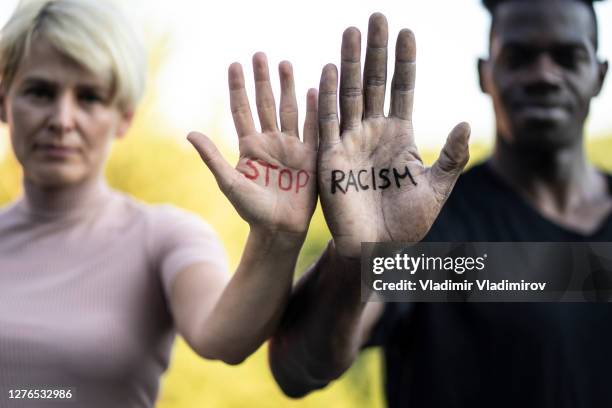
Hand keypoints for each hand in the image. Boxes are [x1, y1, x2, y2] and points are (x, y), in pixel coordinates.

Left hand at [188, 53, 317, 239]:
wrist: (279, 230)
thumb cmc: (251, 210)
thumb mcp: (229, 182)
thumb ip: (212, 157)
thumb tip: (190, 133)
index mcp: (250, 146)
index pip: (242, 110)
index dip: (238, 88)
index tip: (234, 64)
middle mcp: (270, 142)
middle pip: (265, 103)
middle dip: (262, 79)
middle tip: (260, 55)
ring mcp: (291, 147)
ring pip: (288, 110)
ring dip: (287, 87)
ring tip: (285, 64)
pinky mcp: (310, 156)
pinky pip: (313, 128)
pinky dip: (313, 110)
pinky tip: (313, 90)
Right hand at [317, 13, 469, 257]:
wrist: (377, 250)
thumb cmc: (407, 223)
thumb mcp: (436, 188)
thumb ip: (450, 156)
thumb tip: (463, 122)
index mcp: (399, 135)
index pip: (403, 89)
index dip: (405, 61)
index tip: (407, 31)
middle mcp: (373, 132)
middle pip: (375, 82)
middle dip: (376, 50)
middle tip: (376, 16)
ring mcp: (351, 142)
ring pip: (350, 95)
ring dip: (350, 64)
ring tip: (351, 32)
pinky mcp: (331, 158)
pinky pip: (328, 123)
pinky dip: (327, 98)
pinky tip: (328, 71)